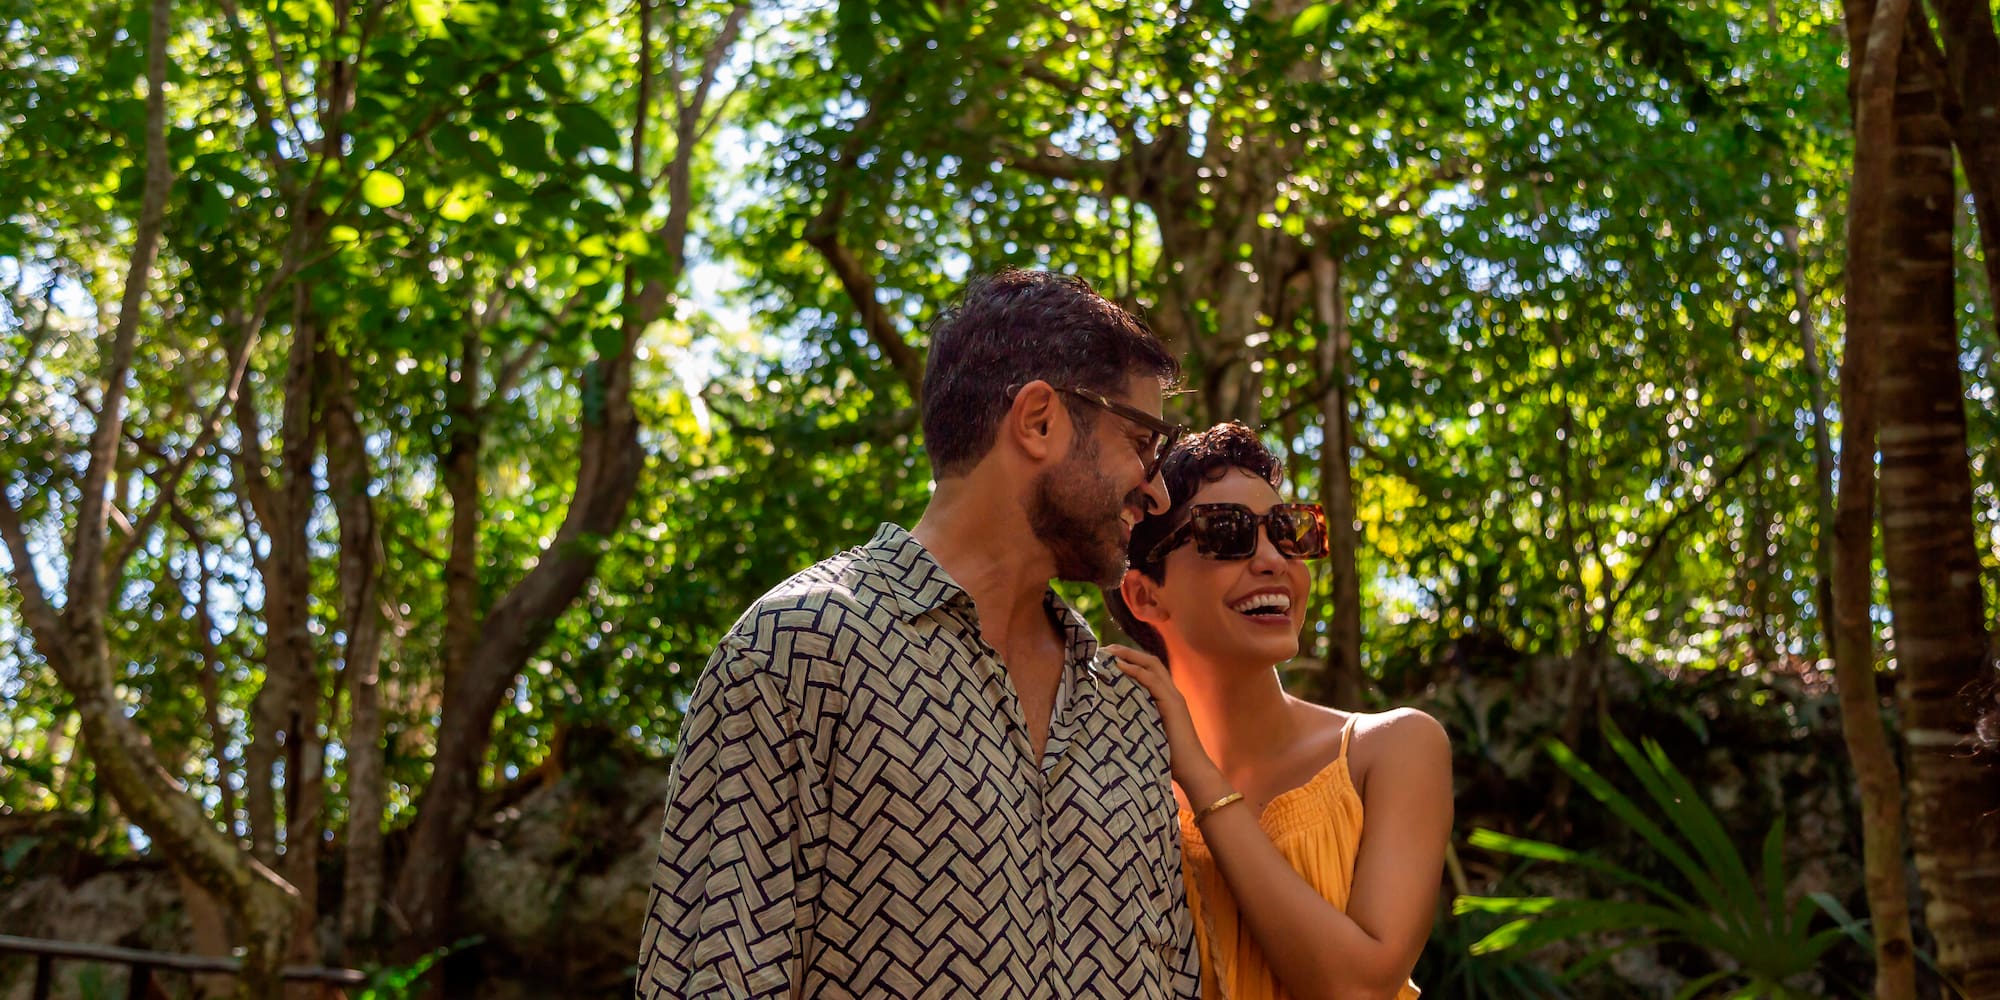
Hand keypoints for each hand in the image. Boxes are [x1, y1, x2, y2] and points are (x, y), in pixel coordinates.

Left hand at [1101, 643, 1223, 794]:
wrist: (1191, 770)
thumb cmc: (1167, 756)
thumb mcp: (1147, 731)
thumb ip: (1136, 717)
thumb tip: (1110, 713)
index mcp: (1166, 697)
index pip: (1149, 669)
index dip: (1129, 659)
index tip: (1106, 657)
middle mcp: (1171, 692)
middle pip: (1150, 661)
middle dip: (1127, 651)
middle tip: (1104, 649)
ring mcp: (1174, 697)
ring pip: (1152, 665)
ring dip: (1129, 656)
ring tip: (1109, 653)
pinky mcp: (1173, 705)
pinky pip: (1153, 681)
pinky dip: (1136, 671)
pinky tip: (1120, 667)